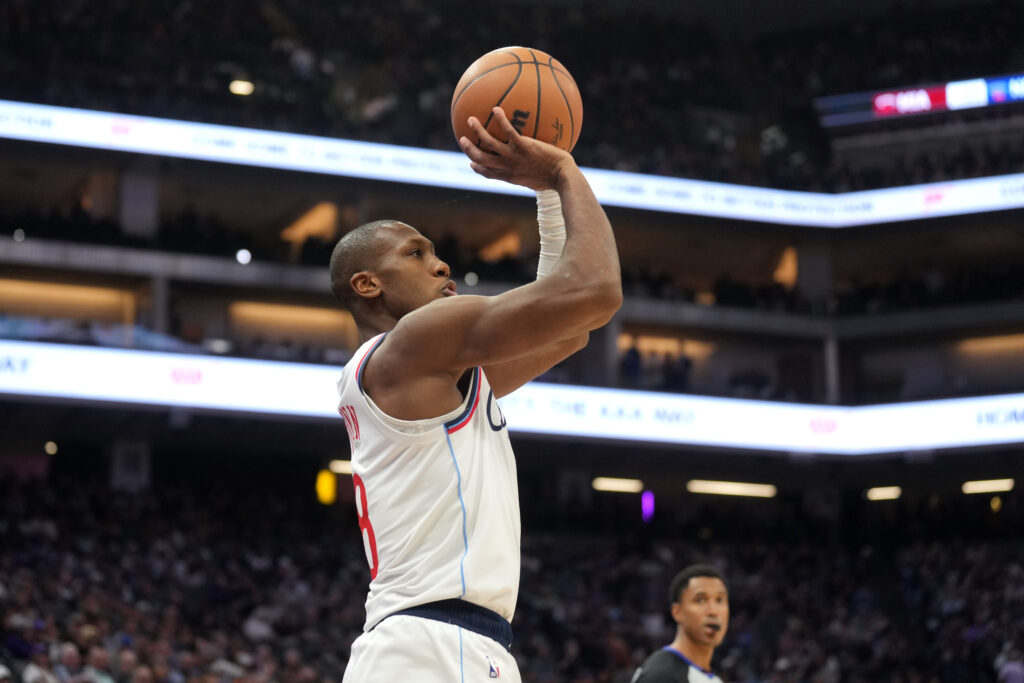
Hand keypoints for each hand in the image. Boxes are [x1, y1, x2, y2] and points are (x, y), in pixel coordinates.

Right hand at [459, 107, 574, 191]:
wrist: (562, 177)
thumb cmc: (555, 178)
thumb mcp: (539, 180)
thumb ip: (531, 172)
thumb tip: (535, 165)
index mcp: (510, 176)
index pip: (488, 173)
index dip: (477, 168)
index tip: (471, 163)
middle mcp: (508, 167)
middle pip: (480, 159)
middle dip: (468, 149)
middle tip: (462, 138)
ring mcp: (514, 157)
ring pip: (488, 143)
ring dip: (478, 131)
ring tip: (471, 119)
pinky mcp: (524, 147)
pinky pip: (508, 131)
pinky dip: (500, 120)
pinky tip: (496, 108)